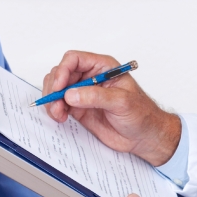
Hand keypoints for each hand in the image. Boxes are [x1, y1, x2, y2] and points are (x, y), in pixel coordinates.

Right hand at [41, 50, 180, 166]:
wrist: (144, 137)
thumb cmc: (141, 114)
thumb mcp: (122, 102)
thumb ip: (95, 96)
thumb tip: (71, 94)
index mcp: (103, 68)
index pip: (74, 59)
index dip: (63, 70)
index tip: (60, 87)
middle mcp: (90, 78)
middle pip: (61, 73)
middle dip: (54, 87)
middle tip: (55, 103)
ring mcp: (83, 93)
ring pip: (57, 89)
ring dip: (52, 99)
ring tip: (58, 113)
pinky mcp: (79, 109)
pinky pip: (59, 104)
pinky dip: (54, 110)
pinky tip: (60, 117)